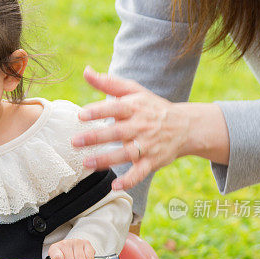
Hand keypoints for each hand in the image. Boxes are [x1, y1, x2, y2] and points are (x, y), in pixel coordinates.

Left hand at [72, 67, 189, 190]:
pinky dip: (130, 180)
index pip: (115, 108)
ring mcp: (147, 145)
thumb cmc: (152, 107)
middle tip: (74, 141)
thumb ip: (109, 83)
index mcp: (135, 108)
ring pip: (126, 153)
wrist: (185, 126)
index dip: (98, 111)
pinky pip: (140, 172)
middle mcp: (141, 126)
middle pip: (117, 132)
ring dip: (106, 159)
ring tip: (86, 163)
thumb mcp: (134, 91)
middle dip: (96, 137)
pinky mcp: (152, 161)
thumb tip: (86, 71)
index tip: (81, 115)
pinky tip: (116, 186)